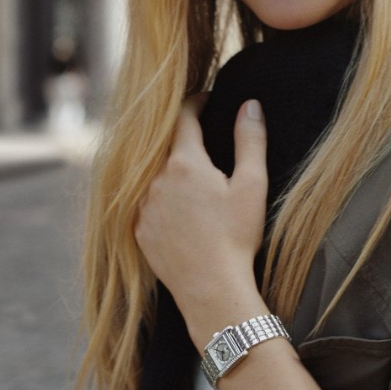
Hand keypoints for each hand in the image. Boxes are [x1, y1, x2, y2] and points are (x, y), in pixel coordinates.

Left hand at [135, 98, 269, 345]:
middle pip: (166, 146)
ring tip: (192, 180)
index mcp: (185, 163)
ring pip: (153, 175)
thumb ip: (250, 141)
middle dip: (182, 139)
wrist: (212, 287)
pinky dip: (160, 198)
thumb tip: (250, 106)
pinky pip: (145, 203)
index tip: (206, 101)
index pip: (185, 118)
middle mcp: (155, 180)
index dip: (196, 104)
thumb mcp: (252, 186)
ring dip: (169, 170)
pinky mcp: (138, 230)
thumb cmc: (236, 237)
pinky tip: (180, 211)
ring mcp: (142, 206)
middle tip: (202, 140)